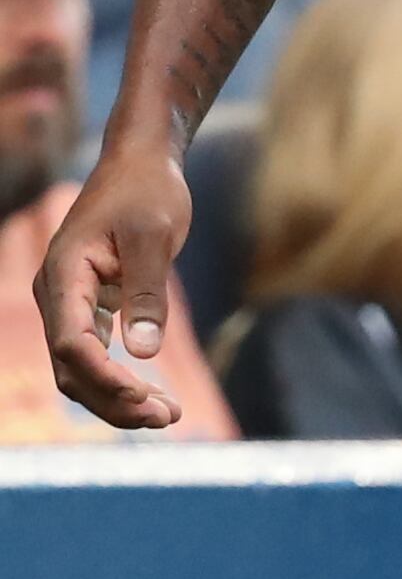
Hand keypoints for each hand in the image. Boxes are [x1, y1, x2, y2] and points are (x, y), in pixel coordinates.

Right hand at [33, 144, 192, 429]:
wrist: (142, 160)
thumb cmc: (148, 189)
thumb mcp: (155, 234)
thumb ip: (147, 292)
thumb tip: (143, 353)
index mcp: (64, 274)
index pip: (72, 344)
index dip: (105, 379)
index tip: (146, 399)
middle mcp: (57, 294)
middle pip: (72, 368)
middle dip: (114, 400)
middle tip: (166, 418)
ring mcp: (69, 302)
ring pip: (81, 369)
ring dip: (117, 397)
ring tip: (167, 415)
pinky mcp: (88, 305)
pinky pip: (94, 354)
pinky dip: (120, 378)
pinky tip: (154, 396)